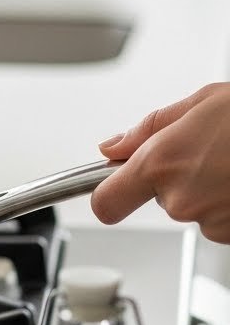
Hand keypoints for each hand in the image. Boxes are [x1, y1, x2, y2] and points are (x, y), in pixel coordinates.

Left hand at [94, 84, 229, 242]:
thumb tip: (113, 146)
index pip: (106, 202)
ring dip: (209, 189)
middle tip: (210, 149)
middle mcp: (181, 200)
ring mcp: (210, 222)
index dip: (107, 194)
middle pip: (159, 198)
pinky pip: (220, 221)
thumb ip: (150, 128)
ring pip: (194, 209)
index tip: (113, 187)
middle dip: (177, 176)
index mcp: (161, 163)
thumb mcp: (202, 102)